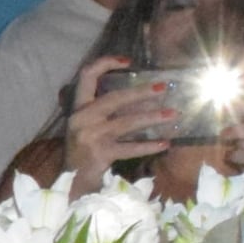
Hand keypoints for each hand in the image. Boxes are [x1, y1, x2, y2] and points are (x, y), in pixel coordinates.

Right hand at [57, 56, 181, 187]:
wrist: (71, 181)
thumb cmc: (84, 150)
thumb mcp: (86, 125)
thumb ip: (103, 109)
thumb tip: (140, 96)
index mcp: (78, 108)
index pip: (87, 75)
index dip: (106, 63)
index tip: (129, 61)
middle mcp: (82, 118)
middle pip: (114, 97)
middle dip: (141, 92)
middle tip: (163, 88)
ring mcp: (91, 136)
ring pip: (127, 122)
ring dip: (152, 118)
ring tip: (173, 115)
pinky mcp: (100, 153)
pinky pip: (130, 148)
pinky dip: (149, 146)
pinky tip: (164, 144)